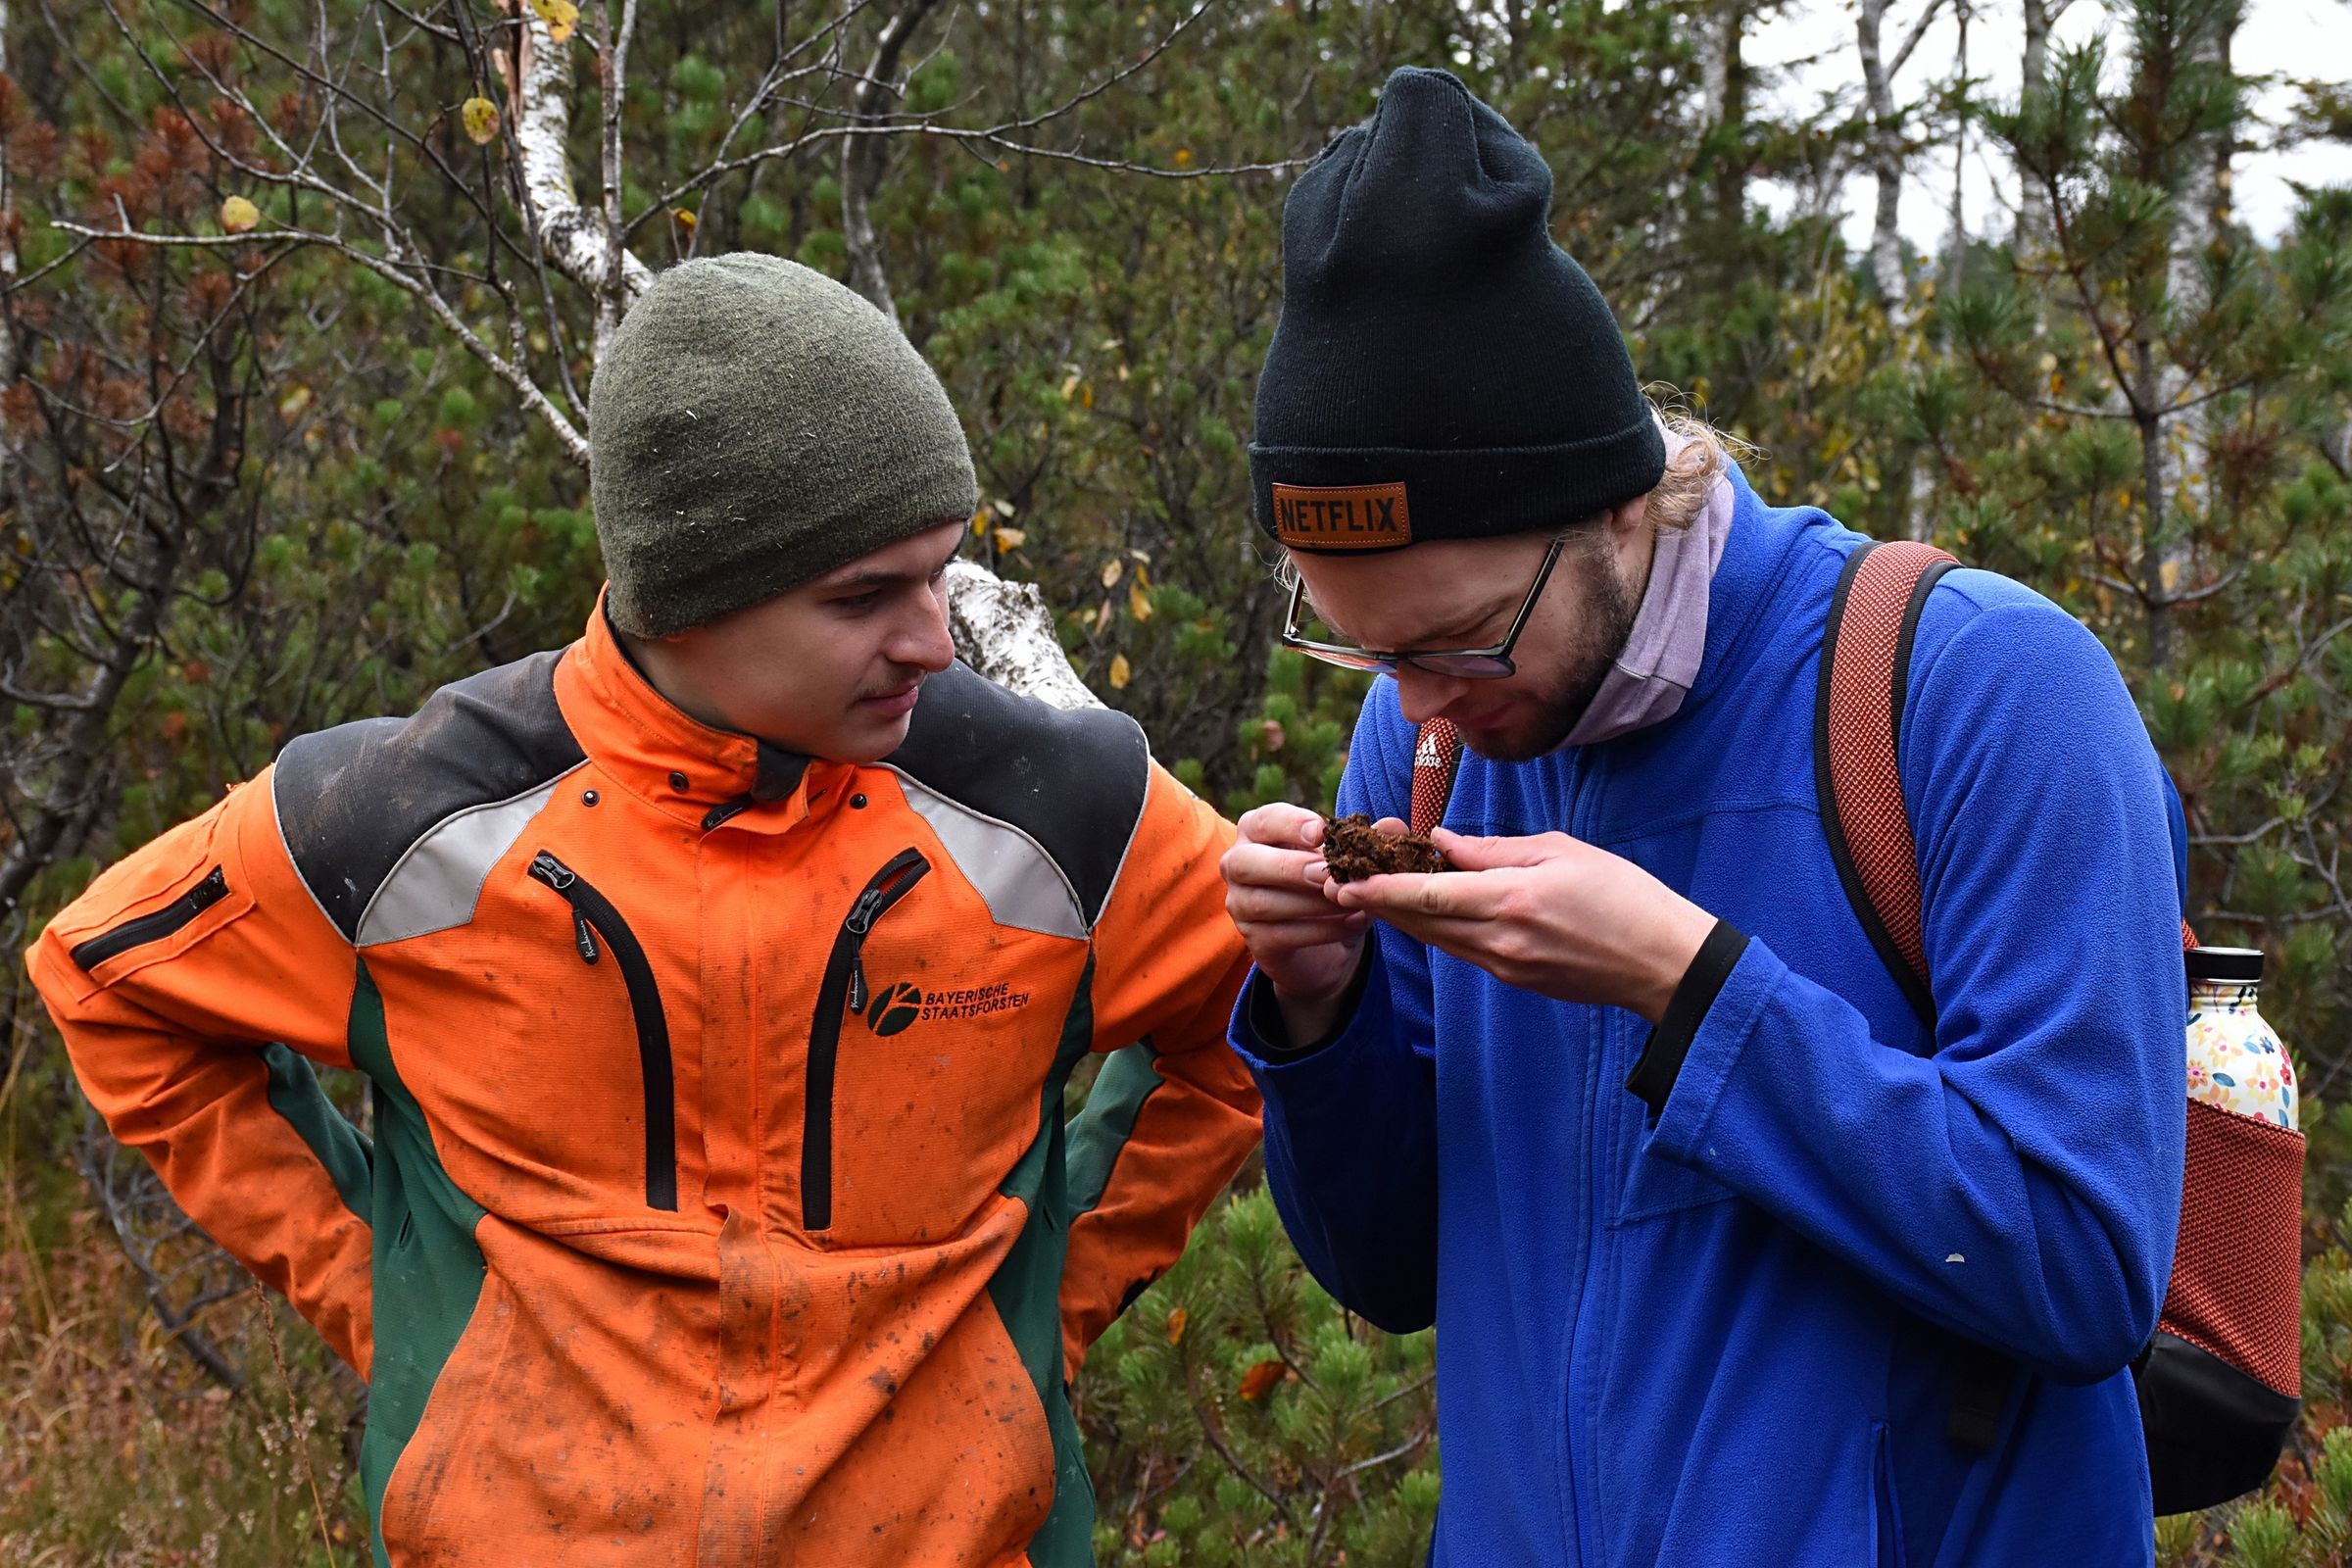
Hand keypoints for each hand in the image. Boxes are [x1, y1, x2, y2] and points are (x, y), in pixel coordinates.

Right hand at [1221, 803, 1375, 1043]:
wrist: (1324, 940)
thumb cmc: (1328, 881)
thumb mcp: (1347, 857)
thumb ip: (1366, 840)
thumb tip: (1391, 826)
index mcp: (1256, 832)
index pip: (1263, 821)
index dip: (1289, 824)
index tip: (1321, 832)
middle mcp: (1237, 866)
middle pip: (1246, 863)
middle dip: (1289, 867)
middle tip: (1327, 873)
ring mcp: (1240, 907)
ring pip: (1264, 903)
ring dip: (1310, 902)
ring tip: (1349, 899)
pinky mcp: (1256, 943)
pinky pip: (1283, 935)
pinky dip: (1323, 929)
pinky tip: (1355, 922)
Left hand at [1329, 828, 1717, 1023]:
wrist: (1664, 965)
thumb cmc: (1623, 897)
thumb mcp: (1561, 853)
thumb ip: (1494, 851)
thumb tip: (1441, 842)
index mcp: (1509, 901)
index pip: (1426, 894)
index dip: (1378, 887)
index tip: (1341, 876)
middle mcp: (1498, 940)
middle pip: (1419, 921)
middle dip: (1375, 901)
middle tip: (1335, 879)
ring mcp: (1505, 966)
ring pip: (1436, 939)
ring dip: (1400, 917)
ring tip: (1366, 893)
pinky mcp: (1515, 980)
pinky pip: (1462, 951)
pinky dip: (1436, 929)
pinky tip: (1422, 912)